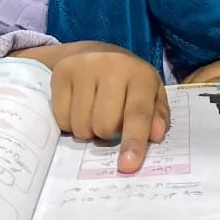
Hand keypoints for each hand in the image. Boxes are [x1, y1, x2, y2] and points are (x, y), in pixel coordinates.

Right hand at [51, 43, 168, 175]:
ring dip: (88, 130)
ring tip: (94, 111)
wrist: (96, 54)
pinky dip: (70, 122)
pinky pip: (62, 118)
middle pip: (105, 125)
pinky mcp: (62, 72)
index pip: (137, 113)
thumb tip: (155, 135)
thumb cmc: (129, 82)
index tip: (127, 166)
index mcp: (141, 74)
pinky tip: (78, 106)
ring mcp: (84, 67)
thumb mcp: (151, 95)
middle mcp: (112, 65)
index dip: (133, 141)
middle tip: (110, 119)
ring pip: (81, 126)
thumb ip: (157, 116)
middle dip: (107, 133)